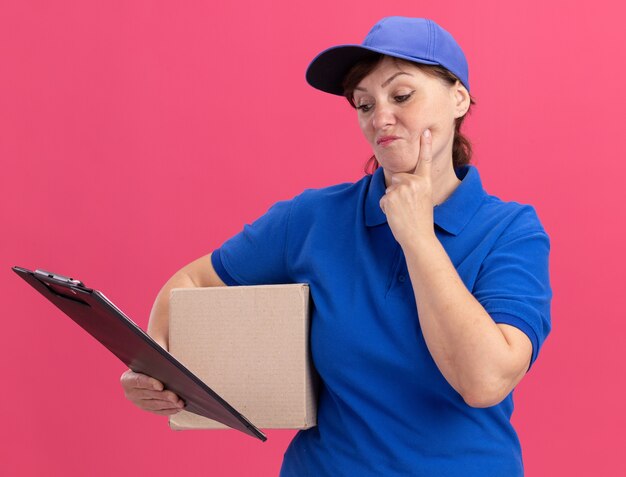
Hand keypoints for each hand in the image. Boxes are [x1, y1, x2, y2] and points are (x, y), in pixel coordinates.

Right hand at [120, 369, 184, 415]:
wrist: (142, 372)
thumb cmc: (148, 363)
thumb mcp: (149, 362)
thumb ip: (155, 365)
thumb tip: (170, 370)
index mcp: (127, 379)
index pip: (139, 381)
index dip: (150, 383)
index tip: (161, 386)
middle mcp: (130, 393)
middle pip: (149, 395)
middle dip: (164, 396)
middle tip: (176, 397)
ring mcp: (137, 403)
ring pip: (154, 405)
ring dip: (169, 404)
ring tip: (180, 403)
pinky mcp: (145, 408)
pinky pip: (158, 411)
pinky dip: (169, 410)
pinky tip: (178, 408)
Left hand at [379, 129, 434, 246]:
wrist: (418, 237)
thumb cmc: (421, 220)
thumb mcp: (424, 199)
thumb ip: (415, 186)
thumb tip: (399, 181)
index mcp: (425, 182)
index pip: (425, 160)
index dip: (425, 145)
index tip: (426, 131)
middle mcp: (414, 182)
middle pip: (398, 177)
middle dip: (398, 190)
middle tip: (408, 206)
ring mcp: (401, 189)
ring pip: (390, 189)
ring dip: (392, 200)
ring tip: (403, 211)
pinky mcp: (389, 197)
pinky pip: (383, 199)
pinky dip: (386, 208)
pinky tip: (396, 215)